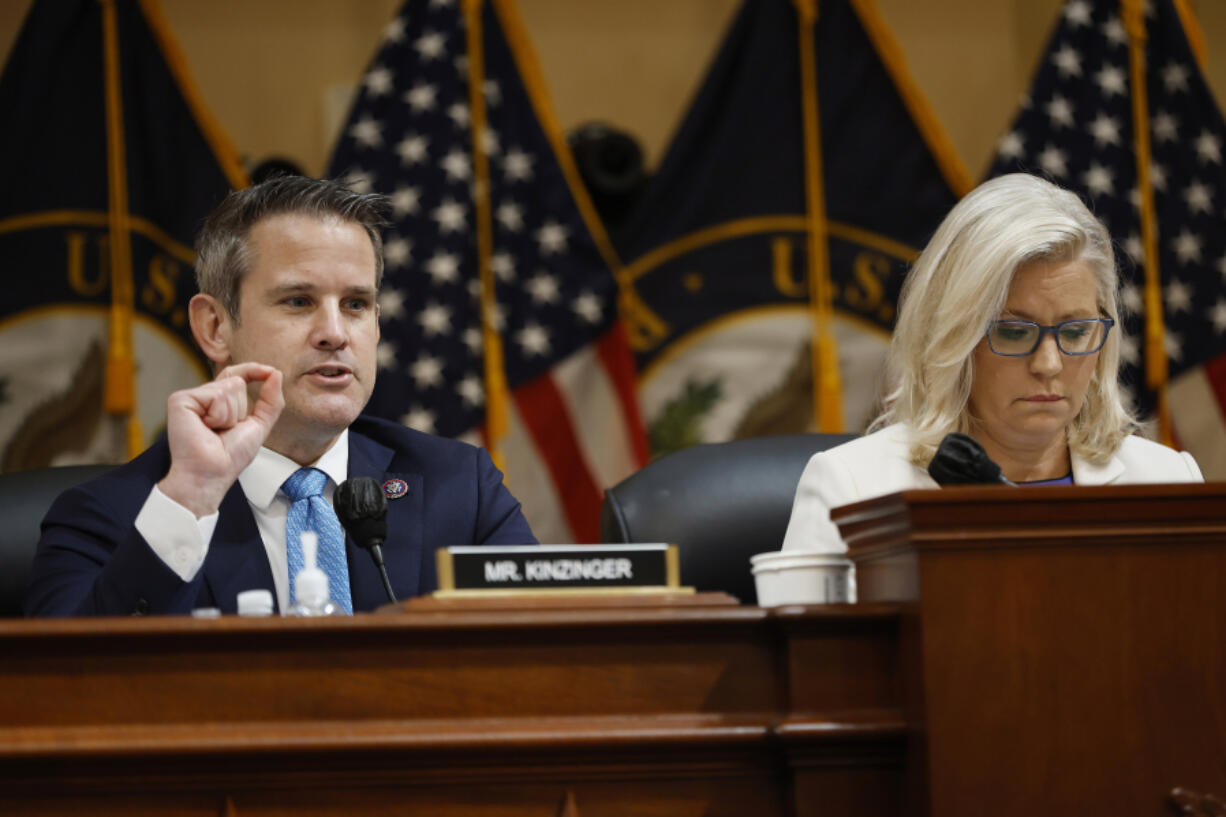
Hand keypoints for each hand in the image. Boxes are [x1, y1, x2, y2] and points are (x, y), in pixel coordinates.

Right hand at [157, 363, 283, 516]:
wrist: (213, 473)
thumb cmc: (231, 457)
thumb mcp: (259, 426)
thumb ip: (271, 401)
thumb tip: (275, 373)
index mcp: (218, 402)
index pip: (237, 375)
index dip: (253, 370)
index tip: (269, 372)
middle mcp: (203, 397)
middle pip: (237, 381)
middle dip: (241, 409)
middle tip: (225, 431)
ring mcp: (190, 397)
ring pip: (229, 387)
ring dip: (231, 415)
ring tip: (215, 431)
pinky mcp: (180, 399)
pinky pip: (216, 394)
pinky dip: (219, 415)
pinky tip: (206, 427)